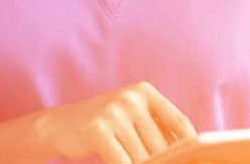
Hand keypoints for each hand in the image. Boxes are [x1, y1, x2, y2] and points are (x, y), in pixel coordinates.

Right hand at [34, 81, 196, 163]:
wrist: (59, 126)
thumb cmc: (104, 127)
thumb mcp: (133, 120)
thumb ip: (157, 131)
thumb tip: (188, 155)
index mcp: (145, 92)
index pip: (180, 124)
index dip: (189, 149)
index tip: (190, 162)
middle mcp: (131, 98)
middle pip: (162, 146)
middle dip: (157, 163)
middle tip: (144, 161)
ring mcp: (114, 112)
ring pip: (142, 158)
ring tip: (125, 159)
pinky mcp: (99, 130)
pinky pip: (123, 163)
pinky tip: (115, 163)